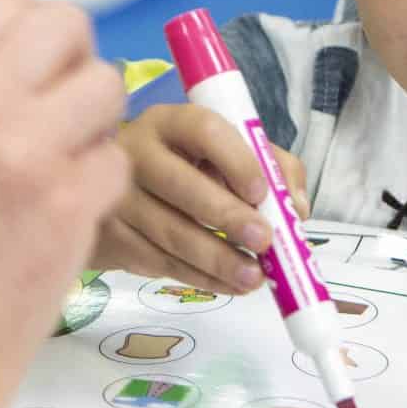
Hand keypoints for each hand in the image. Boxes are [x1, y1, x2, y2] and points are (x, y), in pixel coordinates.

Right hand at [0, 0, 128, 407]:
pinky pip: (118, 158)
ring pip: (107, 84)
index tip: (34, 69)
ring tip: (66, 165)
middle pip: (67, 24)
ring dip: (97, 123)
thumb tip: (21, 54)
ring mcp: (27, 152)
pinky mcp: (71, 202)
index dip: (32, 29)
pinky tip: (67, 216)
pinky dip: (102, 186)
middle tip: (64, 112)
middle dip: (76, 62)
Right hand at [95, 103, 310, 294]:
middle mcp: (135, 153)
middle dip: (228, 216)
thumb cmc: (185, 167)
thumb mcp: (226, 153)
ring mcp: (117, 198)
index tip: (262, 192)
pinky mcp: (110, 238)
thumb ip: (271, 168)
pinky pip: (159, 262)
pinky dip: (199, 278)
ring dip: (217, 259)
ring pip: (170, 232)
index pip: (203, 129)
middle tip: (264, 241)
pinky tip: (228, 284)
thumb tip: (296, 210)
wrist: (111, 194)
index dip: (236, 160)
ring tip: (254, 276)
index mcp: (170, 123)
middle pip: (181, 185)